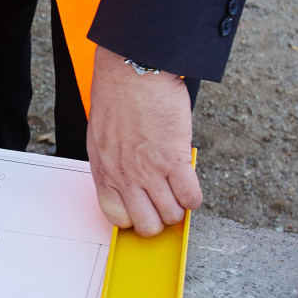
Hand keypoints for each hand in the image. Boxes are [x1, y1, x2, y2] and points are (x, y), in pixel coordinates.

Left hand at [87, 45, 201, 236]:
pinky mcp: (174, 159)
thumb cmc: (117, 99)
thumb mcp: (103, 139)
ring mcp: (150, 171)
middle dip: (160, 218)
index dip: (135, 217)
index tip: (144, 207)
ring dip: (179, 206)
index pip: (118, 218)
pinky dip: (194, 196)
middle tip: (165, 201)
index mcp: (105, 173)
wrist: (133, 72)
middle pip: (148, 225)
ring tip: (178, 189)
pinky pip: (191, 197)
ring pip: (172, 215)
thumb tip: (130, 183)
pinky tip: (189, 181)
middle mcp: (126, 178)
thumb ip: (114, 165)